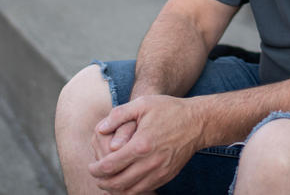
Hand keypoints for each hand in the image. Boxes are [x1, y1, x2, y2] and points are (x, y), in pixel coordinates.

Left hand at [88, 95, 203, 194]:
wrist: (198, 122)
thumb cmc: (169, 110)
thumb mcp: (143, 104)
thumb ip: (118, 115)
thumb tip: (99, 129)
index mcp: (140, 145)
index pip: (109, 166)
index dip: (95, 169)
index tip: (91, 166)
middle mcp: (150, 162)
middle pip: (117, 183)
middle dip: (102, 182)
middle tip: (97, 176)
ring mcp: (159, 171)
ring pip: (130, 191)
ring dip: (115, 189)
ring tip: (109, 180)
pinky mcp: (167, 176)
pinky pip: (144, 190)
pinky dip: (131, 189)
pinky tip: (126, 181)